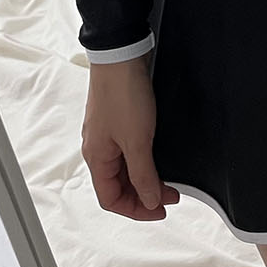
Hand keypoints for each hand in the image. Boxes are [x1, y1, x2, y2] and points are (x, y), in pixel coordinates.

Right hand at [81, 56, 180, 219]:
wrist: (122, 56)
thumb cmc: (122, 94)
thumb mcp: (138, 141)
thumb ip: (144, 175)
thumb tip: (150, 201)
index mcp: (96, 158)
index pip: (111, 199)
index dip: (136, 210)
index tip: (160, 209)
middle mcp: (98, 149)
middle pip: (117, 186)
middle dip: (144, 196)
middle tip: (170, 197)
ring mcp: (107, 135)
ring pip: (124, 169)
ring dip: (145, 179)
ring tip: (167, 183)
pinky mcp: (118, 121)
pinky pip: (128, 152)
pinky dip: (143, 162)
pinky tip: (157, 160)